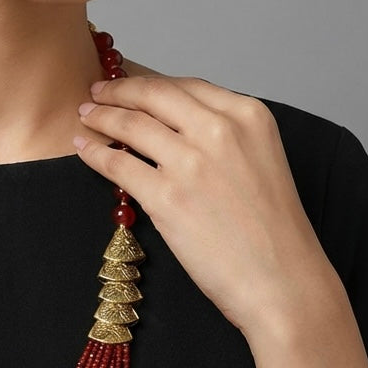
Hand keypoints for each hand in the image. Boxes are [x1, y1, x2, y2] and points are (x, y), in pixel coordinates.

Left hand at [74, 75, 332, 334]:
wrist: (284, 283)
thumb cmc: (276, 231)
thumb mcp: (262, 159)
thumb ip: (225, 134)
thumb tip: (173, 121)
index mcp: (249, 115)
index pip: (185, 86)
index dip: (150, 84)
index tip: (130, 84)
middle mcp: (220, 130)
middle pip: (154, 96)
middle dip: (119, 91)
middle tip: (96, 92)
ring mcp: (191, 162)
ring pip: (130, 125)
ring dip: (101, 117)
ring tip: (85, 116)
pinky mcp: (167, 197)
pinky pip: (117, 164)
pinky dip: (95, 153)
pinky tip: (84, 148)